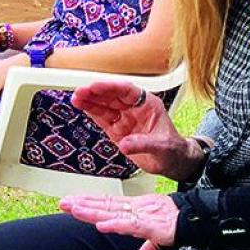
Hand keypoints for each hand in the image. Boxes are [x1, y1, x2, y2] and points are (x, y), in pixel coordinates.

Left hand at [60, 193, 177, 249]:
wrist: (197, 218)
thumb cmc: (177, 224)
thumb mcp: (159, 240)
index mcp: (135, 211)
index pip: (108, 206)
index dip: (90, 204)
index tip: (72, 202)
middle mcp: (135, 210)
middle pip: (105, 206)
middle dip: (83, 204)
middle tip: (63, 202)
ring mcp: (142, 216)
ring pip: (112, 213)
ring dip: (92, 211)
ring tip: (74, 208)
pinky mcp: (151, 226)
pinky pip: (130, 226)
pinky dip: (116, 225)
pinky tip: (102, 225)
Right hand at [71, 81, 205, 180]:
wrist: (173, 162)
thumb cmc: (173, 149)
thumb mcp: (162, 146)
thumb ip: (143, 143)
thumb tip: (125, 144)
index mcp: (148, 105)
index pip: (127, 91)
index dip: (111, 87)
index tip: (96, 86)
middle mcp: (135, 109)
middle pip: (113, 96)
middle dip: (96, 93)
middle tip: (81, 91)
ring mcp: (125, 118)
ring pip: (105, 106)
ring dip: (91, 101)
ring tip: (76, 97)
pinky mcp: (118, 130)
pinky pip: (103, 119)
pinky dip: (92, 112)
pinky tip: (82, 106)